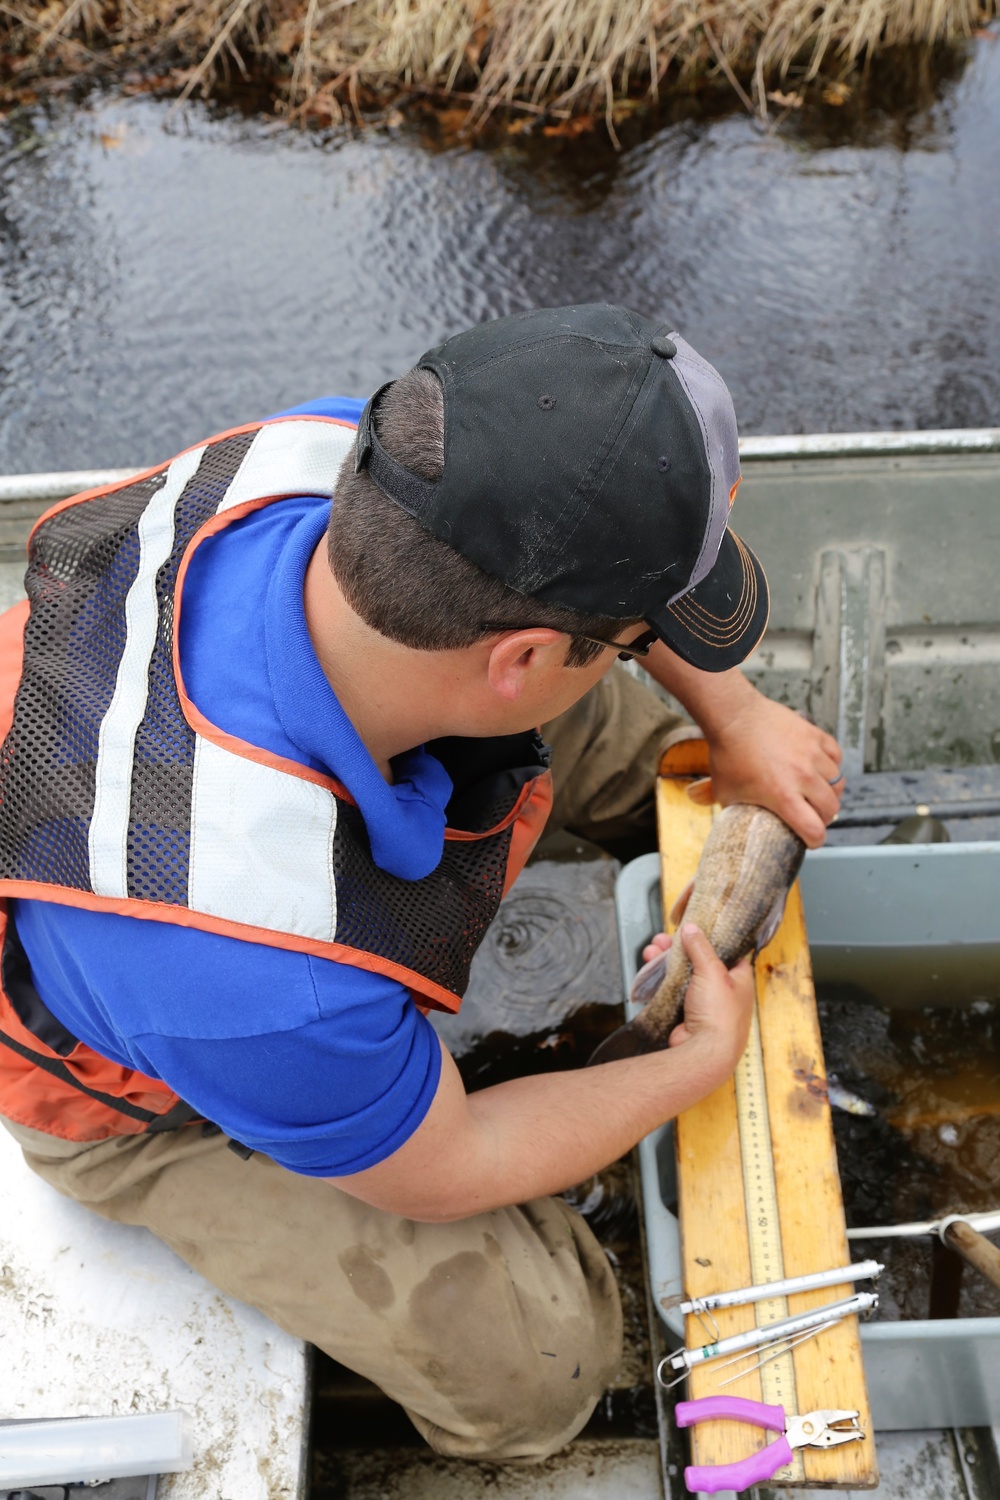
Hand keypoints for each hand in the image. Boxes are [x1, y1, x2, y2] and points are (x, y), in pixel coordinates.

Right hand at [667, 923, 753, 1081]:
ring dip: (665, 961)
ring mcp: (702, 1002)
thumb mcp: (713, 972)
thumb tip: (692, 928)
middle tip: (664, 939)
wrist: (702, 1054)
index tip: (694, 926)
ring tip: (652, 950)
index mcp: (738, 978)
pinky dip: (660, 978)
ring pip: (681, 974)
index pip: (727, 950)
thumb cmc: (719, 1015)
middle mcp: (722, 990)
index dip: (710, 937)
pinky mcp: (684, 1012)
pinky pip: (670, 990)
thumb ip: (701, 947)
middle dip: (679, 948)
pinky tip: (650, 967)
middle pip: (698, 960)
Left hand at [701, 690, 842, 847]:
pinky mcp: (815, 736)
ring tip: (817, 794)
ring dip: (829, 792)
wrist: (734, 716)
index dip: (815, 840)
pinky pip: (836, 757)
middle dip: (823, 818)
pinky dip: (832, 766)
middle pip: (830, 808)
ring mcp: (812, 754)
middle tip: (813, 817)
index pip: (814, 829)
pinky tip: (820, 770)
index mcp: (782, 795)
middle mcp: (802, 776)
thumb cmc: (728, 754)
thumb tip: (727, 823)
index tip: (811, 840)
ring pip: (837, 783)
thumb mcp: (725, 791)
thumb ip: (730, 810)